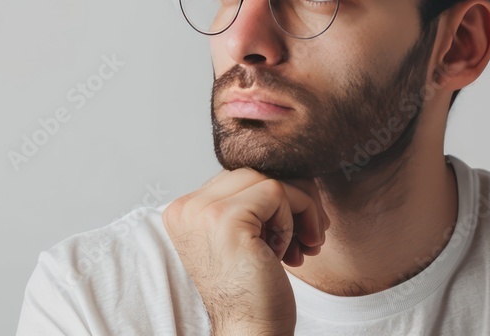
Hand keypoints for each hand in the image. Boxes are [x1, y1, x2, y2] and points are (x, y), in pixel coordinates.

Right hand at [161, 168, 328, 334]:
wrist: (249, 333)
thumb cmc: (252, 293)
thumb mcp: (242, 238)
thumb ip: (247, 203)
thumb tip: (289, 169)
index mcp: (183, 211)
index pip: (237, 178)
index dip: (271, 202)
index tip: (288, 236)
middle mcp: (185, 207)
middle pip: (252, 172)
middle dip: (290, 201)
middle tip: (306, 237)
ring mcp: (203, 211)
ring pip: (268, 179)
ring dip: (296, 211)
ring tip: (301, 246)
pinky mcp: (228, 217)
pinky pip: (278, 192)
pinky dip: (295, 220)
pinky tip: (291, 253)